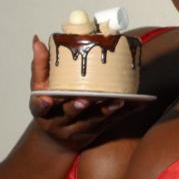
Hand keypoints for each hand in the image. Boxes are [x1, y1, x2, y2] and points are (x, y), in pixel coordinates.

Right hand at [29, 35, 129, 151]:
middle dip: (77, 107)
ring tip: (117, 100)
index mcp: (43, 110)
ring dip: (106, 110)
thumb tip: (38, 40)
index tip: (47, 99)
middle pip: (69, 115)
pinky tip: (140, 104)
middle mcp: (59, 123)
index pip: (40, 107)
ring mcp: (79, 129)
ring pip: (93, 120)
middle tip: (85, 99)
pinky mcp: (97, 130)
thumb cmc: (50, 106)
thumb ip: (40, 65)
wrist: (58, 138)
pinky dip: (126, 112)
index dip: (43, 104)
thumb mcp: (40, 88)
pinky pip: (113, 121)